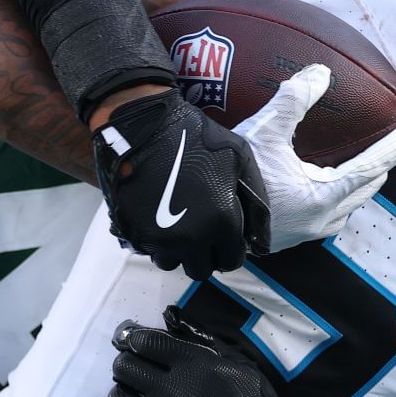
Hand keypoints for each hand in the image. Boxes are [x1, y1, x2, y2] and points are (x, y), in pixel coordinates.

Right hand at [91, 90, 268, 279]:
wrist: (144, 126)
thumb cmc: (197, 138)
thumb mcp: (240, 157)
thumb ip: (255, 198)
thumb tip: (260, 235)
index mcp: (221, 223)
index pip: (231, 260)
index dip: (229, 250)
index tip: (223, 237)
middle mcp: (191, 238)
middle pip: (200, 270)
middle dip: (204, 255)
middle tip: (201, 234)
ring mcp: (160, 238)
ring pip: (171, 263)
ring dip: (177, 251)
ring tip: (178, 227)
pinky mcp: (135, 232)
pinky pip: (149, 250)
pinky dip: (155, 241)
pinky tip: (158, 219)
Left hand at [98, 307, 310, 396]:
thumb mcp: (235, 361)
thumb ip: (200, 341)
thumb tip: (168, 320)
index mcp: (193, 363)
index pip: (145, 342)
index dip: (135, 338)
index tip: (137, 341)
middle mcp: (172, 388)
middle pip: (125, 366)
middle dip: (126, 360)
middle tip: (135, 362)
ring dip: (122, 388)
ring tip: (134, 387)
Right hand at [236, 65, 395, 251]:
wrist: (199, 214)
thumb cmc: (235, 176)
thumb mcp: (266, 131)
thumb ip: (294, 99)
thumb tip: (319, 72)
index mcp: (323, 198)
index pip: (371, 167)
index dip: (394, 146)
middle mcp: (321, 220)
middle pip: (363, 189)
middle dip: (379, 166)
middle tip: (392, 146)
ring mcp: (305, 232)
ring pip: (345, 205)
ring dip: (357, 185)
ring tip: (362, 167)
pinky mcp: (288, 236)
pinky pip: (325, 213)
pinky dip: (334, 195)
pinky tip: (322, 187)